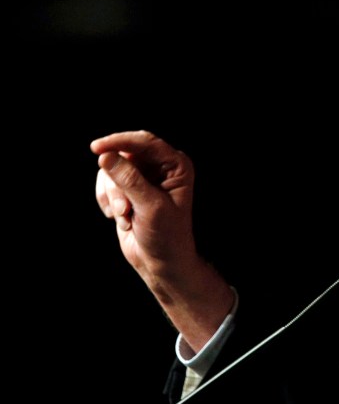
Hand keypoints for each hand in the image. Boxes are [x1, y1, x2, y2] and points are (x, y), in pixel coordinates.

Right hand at [91, 130, 233, 350]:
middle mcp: (160, 167)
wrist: (161, 262)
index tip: (97, 149)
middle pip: (123, 155)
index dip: (120, 141)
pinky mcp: (127, 189)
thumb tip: (106, 156)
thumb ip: (129, 180)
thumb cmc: (166, 236)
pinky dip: (107, 201)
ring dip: (113, 196)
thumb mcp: (150, 207)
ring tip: (125, 217)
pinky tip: (120, 219)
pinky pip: (104, 184)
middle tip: (122, 208)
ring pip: (110, 170)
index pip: (145, 142)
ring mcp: (142, 177)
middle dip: (117, 182)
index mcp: (176, 165)